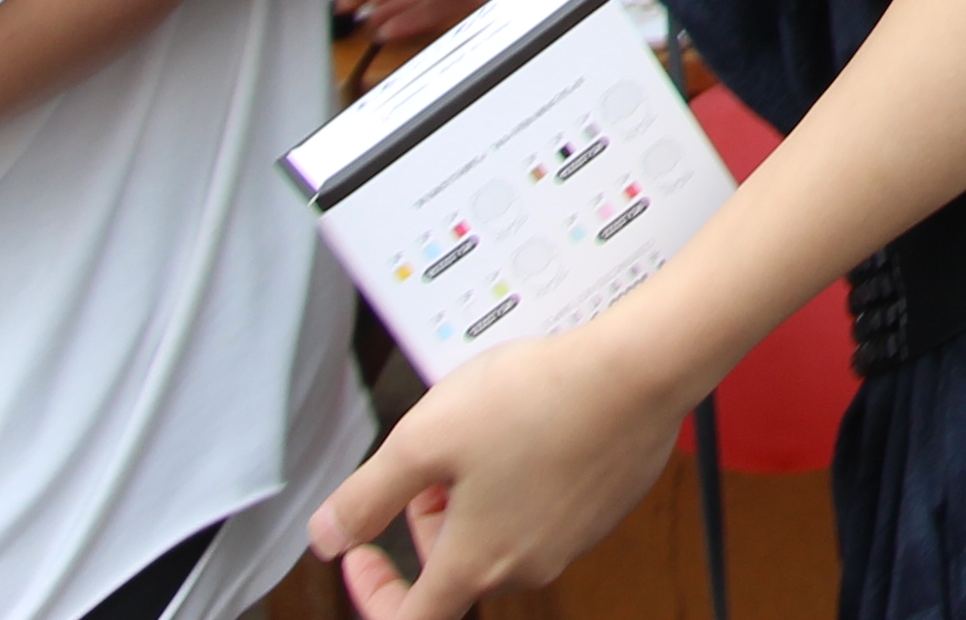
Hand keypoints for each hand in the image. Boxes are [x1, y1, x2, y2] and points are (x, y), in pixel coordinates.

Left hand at [315, 316, 688, 619]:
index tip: (360, 550)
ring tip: (485, 427)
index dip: (371, 592)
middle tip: (435, 453)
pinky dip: (521, 480)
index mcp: (475, 563)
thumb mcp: (424, 437)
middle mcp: (526, 566)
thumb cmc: (538, 400)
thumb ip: (365, 496)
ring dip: (475, 493)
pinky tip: (530, 424)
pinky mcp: (599, 513)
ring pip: (497, 535)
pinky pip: (541, 512)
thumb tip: (327, 536)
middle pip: (453, 566)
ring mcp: (569, 542)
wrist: (637, 372)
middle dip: (429, 515)